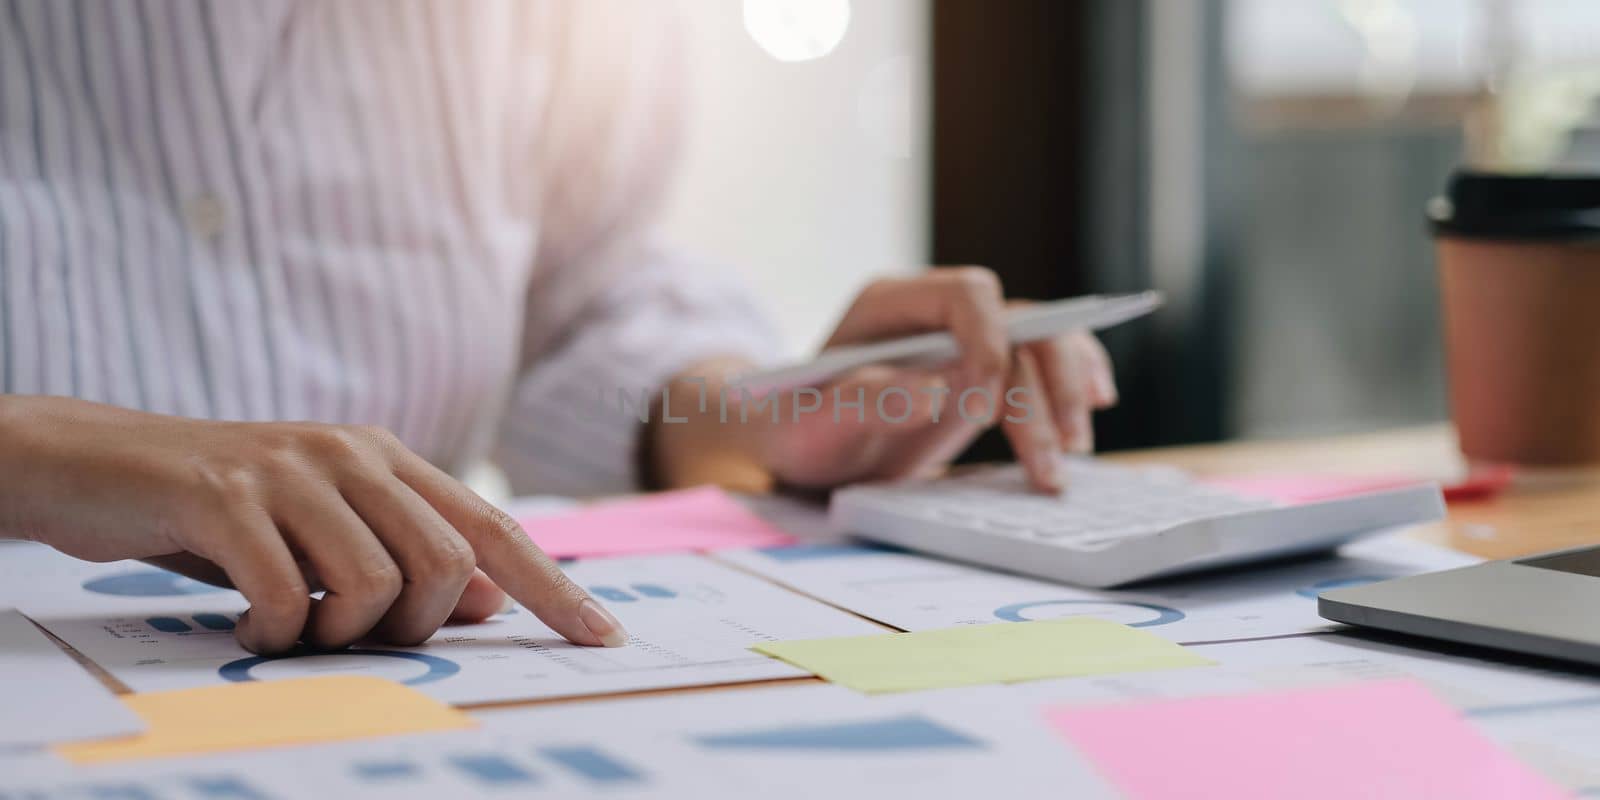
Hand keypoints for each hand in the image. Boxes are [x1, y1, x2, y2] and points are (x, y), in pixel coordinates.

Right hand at [0, 396, 627, 653]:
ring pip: (376, 581)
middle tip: (351, 633)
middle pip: (445, 564)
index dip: (552, 588)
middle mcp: (354, 453)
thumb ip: (405, 559)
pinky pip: (288, 592)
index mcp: (390, 459)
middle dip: (410, 626)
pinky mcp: (228, 496)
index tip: (601, 638)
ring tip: (291, 626)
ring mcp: (292, 469)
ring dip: (337, 633)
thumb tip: (487, 604)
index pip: (494, 529)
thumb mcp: (327, 535)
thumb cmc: (229, 513)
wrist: (104, 464)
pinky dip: (274, 630)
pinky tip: (246, 624)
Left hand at [756, 267, 1116, 491]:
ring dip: (1065, 393)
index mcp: (890, 304)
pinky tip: (1086, 421)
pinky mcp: (982, 374)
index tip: (987, 405)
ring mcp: (963, 342)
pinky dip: (1069, 389)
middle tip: (1059, 447)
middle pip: (1017, 323)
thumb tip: (936, 392)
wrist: (798, 449)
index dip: (990, 340)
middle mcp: (935, 313)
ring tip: (1072, 453)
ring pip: (1039, 346)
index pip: (966, 295)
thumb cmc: (795, 431)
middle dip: (1047, 381)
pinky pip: (1041, 366)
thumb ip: (865, 402)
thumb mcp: (813, 425)